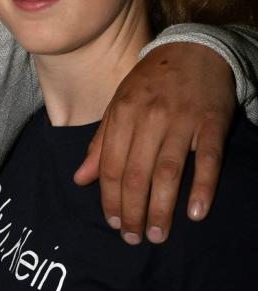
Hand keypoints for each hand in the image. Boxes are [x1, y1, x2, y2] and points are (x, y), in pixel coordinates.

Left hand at [74, 43, 234, 244]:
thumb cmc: (149, 84)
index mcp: (123, 113)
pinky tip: (195, 213)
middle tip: (132, 238)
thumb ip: (101, 144)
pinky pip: (207, 159)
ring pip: (167, 172)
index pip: (112, 165)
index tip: (112, 222)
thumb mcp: (118, 106)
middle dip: (132, 210)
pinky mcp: (211, 123)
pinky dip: (202, 187)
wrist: (192, 52)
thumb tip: (80, 179)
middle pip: (136, 173)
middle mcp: (149, 117)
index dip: (110, 197)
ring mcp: (181, 120)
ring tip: (156, 234)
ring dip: (161, 208)